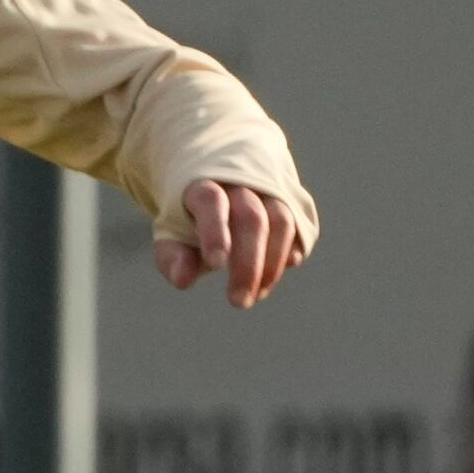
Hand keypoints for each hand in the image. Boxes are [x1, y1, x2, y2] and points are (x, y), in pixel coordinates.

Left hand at [153, 178, 308, 307]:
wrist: (222, 170)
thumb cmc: (191, 212)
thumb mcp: (172, 229)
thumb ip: (173, 256)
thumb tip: (182, 281)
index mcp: (203, 183)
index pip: (211, 202)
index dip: (215, 231)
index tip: (216, 264)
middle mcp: (240, 181)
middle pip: (252, 219)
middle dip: (248, 263)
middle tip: (240, 302)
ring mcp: (270, 187)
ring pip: (282, 221)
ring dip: (273, 262)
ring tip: (258, 294)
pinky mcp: (291, 198)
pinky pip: (301, 222)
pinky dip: (296, 246)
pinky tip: (285, 266)